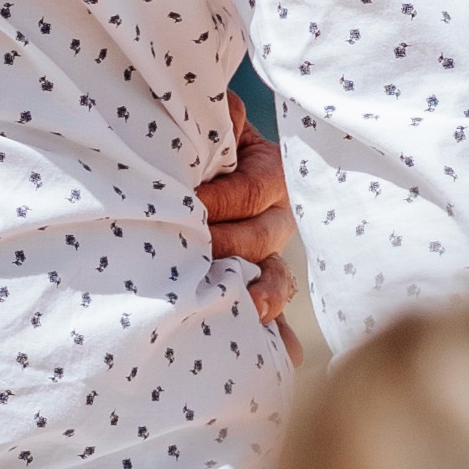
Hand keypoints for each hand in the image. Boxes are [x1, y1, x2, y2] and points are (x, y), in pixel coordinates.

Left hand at [201, 110, 293, 325]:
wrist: (187, 171)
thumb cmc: (197, 144)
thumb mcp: (212, 126)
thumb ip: (219, 119)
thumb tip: (225, 115)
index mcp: (267, 174)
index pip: (250, 191)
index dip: (220, 200)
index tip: (189, 205)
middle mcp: (274, 219)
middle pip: (262, 238)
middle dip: (229, 246)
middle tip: (192, 251)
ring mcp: (267, 259)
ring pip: (275, 279)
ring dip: (265, 296)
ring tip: (251, 311)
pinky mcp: (255, 291)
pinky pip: (272, 316)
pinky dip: (277, 336)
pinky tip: (282, 354)